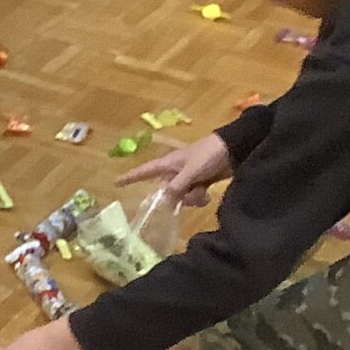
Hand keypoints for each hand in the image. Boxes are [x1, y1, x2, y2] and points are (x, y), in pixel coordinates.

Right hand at [117, 132, 232, 209]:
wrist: (234, 150)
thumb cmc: (209, 154)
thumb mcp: (190, 171)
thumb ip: (177, 186)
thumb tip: (165, 199)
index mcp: (168, 164)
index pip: (144, 171)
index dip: (130, 177)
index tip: (115, 183)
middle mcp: (175, 171)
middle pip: (166, 190)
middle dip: (176, 198)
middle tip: (191, 194)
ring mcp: (188, 177)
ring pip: (181, 195)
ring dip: (191, 199)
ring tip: (204, 193)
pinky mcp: (201, 181)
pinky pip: (193, 196)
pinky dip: (199, 198)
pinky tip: (208, 194)